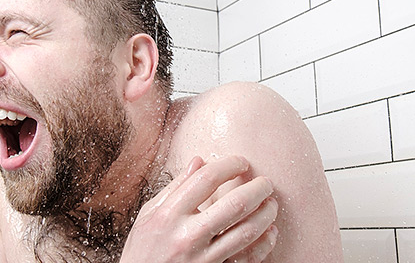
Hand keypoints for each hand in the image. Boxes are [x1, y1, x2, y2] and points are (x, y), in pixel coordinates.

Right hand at [120, 155, 278, 262]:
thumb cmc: (142, 250)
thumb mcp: (149, 214)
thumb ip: (174, 187)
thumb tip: (199, 161)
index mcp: (169, 214)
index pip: (206, 179)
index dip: (229, 165)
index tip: (241, 162)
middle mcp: (187, 236)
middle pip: (234, 204)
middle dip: (257, 188)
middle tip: (266, 182)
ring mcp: (202, 259)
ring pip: (246, 232)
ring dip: (266, 214)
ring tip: (272, 204)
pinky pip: (247, 259)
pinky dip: (265, 244)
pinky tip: (270, 232)